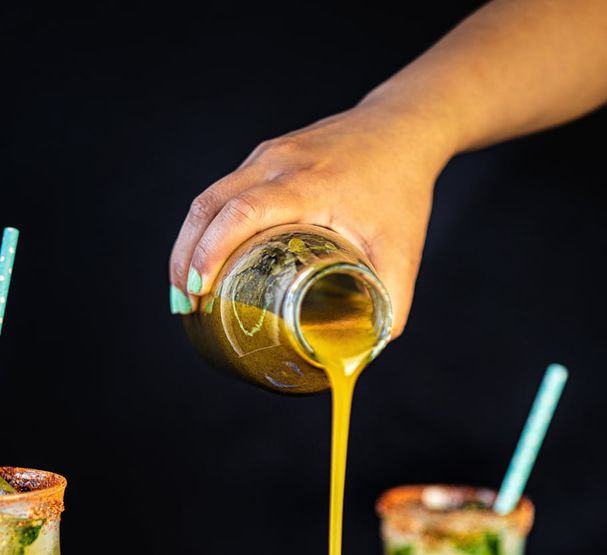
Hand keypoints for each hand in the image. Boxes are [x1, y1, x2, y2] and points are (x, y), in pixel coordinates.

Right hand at [169, 101, 450, 336]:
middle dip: (186, 256)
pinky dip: (206, 228)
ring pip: (208, 197)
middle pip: (209, 204)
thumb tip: (365, 352)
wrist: (402, 128)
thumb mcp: (402, 252)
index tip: (198, 290)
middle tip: (183, 304)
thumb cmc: (402, 188)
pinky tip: (204, 259)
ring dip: (188, 243)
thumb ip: (389, 304)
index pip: (243, 212)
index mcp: (308, 183)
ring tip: (184, 291)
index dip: (212, 251)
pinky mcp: (264, 157)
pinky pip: (222, 192)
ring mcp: (267, 156)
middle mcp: (278, 162)